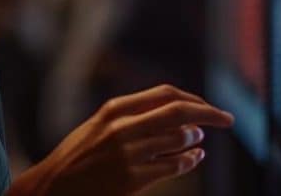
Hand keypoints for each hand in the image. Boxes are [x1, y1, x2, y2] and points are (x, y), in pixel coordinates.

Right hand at [9, 84, 234, 195]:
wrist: (52, 188)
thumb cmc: (78, 156)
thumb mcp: (99, 126)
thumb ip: (132, 116)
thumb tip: (176, 113)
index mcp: (114, 109)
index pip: (166, 94)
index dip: (194, 99)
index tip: (210, 106)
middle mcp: (122, 127)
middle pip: (179, 112)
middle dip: (209, 114)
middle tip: (228, 119)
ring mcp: (128, 154)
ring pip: (178, 139)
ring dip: (194, 139)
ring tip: (198, 140)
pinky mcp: (131, 179)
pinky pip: (172, 166)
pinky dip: (188, 161)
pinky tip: (193, 158)